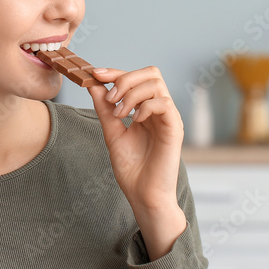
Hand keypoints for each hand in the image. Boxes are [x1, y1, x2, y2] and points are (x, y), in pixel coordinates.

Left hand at [86, 66, 184, 211]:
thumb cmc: (132, 169)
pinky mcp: (175, 128)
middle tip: (110, 99)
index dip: (116, 72)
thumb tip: (93, 85)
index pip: (136, 78)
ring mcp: (169, 118)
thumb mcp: (112, 133)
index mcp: (146, 109)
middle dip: (125, 79)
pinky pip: (164, 103)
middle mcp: (160, 110)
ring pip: (156, 84)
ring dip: (132, 94)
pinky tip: (134, 120)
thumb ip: (105, 109)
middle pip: (151, 73)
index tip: (95, 74)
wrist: (144, 195)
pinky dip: (145, 106)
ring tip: (120, 114)